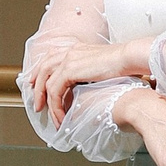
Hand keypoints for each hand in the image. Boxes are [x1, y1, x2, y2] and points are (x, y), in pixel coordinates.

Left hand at [24, 35, 148, 119]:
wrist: (129, 58)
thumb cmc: (123, 64)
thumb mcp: (102, 67)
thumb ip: (90, 73)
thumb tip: (87, 86)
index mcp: (77, 49)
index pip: (51, 58)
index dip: (41, 72)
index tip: (36, 84)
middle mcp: (70, 51)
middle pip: (43, 68)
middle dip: (38, 88)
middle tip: (37, 104)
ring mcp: (68, 59)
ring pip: (47, 82)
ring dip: (46, 101)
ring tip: (49, 116)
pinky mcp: (69, 70)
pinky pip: (55, 91)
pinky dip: (56, 106)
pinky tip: (61, 116)